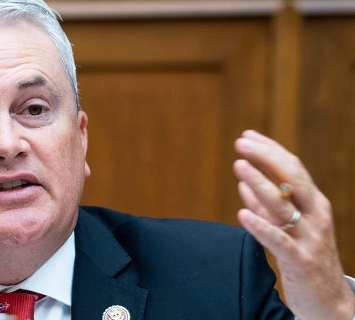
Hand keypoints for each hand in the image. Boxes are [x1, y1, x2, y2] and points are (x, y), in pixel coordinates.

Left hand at [233, 130, 354, 319]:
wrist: (331, 302)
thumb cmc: (306, 259)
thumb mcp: (290, 227)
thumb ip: (268, 207)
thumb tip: (244, 184)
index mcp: (315, 204)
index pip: (293, 168)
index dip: (270, 150)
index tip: (247, 136)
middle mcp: (316, 216)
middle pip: (293, 178)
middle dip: (266, 156)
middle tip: (240, 143)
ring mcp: (309, 237)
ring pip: (283, 204)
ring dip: (259, 182)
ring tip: (238, 165)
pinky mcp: (300, 260)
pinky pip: (278, 240)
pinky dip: (260, 225)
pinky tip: (242, 214)